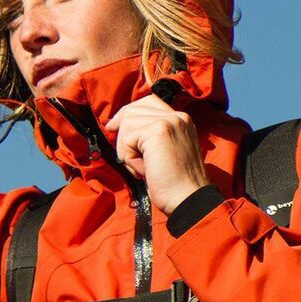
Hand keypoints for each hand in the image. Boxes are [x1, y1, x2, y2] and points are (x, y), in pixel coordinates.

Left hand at [105, 95, 209, 215]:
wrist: (187, 199)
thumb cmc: (173, 183)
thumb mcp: (163, 151)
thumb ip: (149, 134)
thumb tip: (117, 123)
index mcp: (181, 120)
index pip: (148, 102)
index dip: (127, 113)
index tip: (113, 126)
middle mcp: (177, 117)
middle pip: (133, 110)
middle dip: (122, 133)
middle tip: (127, 157)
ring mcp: (169, 122)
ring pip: (127, 123)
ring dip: (126, 149)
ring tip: (141, 167)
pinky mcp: (159, 131)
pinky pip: (127, 139)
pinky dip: (129, 158)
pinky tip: (143, 170)